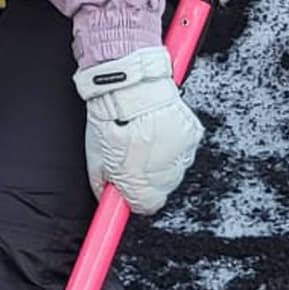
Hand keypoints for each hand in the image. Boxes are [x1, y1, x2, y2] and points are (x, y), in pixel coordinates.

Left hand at [74, 44, 202, 213]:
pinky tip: (156, 129)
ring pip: (174, 169)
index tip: (128, 190)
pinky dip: (171, 143)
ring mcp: (181, 153)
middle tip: (131, 155)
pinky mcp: (192, 135)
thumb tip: (107, 197)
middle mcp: (164, 171)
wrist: (129, 84)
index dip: (135, 196)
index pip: (146, 206)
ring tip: (142, 137)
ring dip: (160, 160)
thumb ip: (103, 182)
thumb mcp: (95, 154)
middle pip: (161, 188)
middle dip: (147, 177)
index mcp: (138, 179)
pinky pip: (183, 149)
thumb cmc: (109, 115)